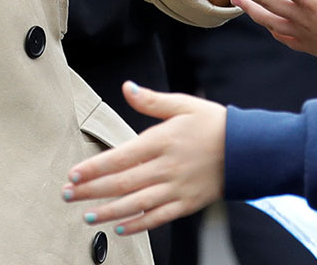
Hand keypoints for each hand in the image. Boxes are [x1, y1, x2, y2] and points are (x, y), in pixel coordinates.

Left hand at [64, 83, 225, 236]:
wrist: (249, 149)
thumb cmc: (215, 124)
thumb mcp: (184, 105)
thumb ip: (152, 100)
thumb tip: (127, 87)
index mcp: (163, 141)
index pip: (121, 157)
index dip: (94, 168)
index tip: (73, 175)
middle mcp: (167, 167)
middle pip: (122, 183)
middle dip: (91, 191)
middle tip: (67, 196)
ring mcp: (177, 188)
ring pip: (136, 204)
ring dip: (109, 212)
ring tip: (87, 217)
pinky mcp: (187, 203)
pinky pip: (158, 217)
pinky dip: (139, 225)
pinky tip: (121, 228)